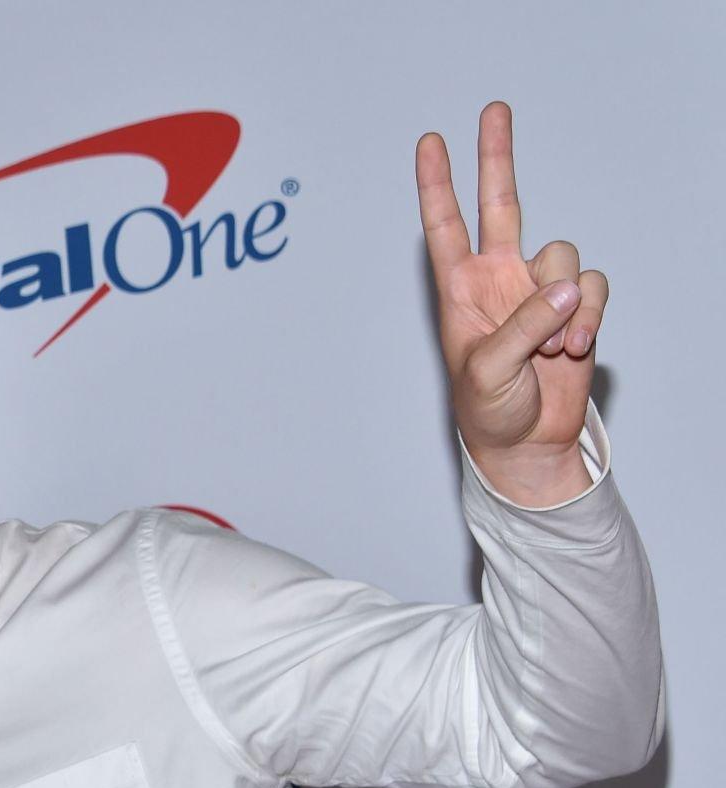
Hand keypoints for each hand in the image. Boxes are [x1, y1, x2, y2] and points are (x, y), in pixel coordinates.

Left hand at [418, 102, 604, 497]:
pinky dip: (589, 316)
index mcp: (460, 291)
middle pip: (501, 204)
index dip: (438, 184)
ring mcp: (537, 291)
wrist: (527, 442)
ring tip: (553, 349)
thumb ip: (522, 326)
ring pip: (562, 257)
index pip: (445, 226)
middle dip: (497, 158)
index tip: (430, 142)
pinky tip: (573, 350)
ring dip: (565, 304)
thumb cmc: (488, 411)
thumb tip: (561, 287)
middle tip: (494, 110)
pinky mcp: (574, 307)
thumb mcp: (488, 371)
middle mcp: (498, 280)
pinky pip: (591, 288)